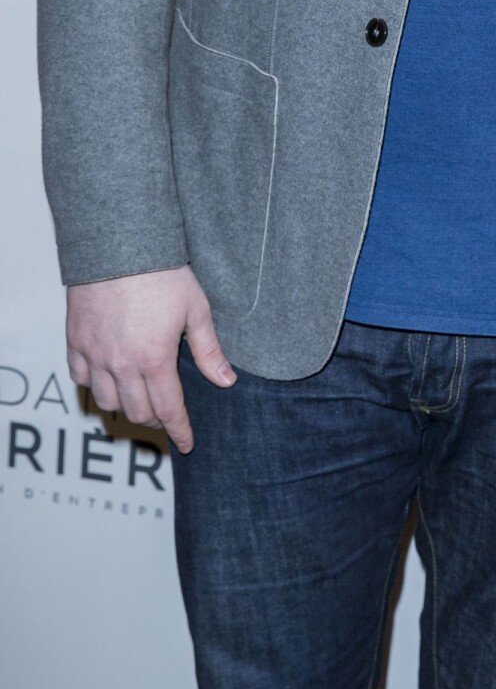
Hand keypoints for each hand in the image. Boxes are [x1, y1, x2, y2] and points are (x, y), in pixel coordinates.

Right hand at [66, 265, 234, 453]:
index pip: (169, 410)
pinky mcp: (76, 341)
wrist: (118, 245)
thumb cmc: (162, 273)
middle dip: (156, 421)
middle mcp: (121, 364)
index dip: (179, 431)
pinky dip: (94, 386)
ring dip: (126, 406)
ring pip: (107, 401)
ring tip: (140, 398)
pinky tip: (107, 380)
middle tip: (168, 416)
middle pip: (137, 412)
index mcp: (154, 360)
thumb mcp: (196, 309)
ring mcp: (95, 355)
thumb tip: (226, 381)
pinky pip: (81, 378)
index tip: (186, 443)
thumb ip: (209, 350)